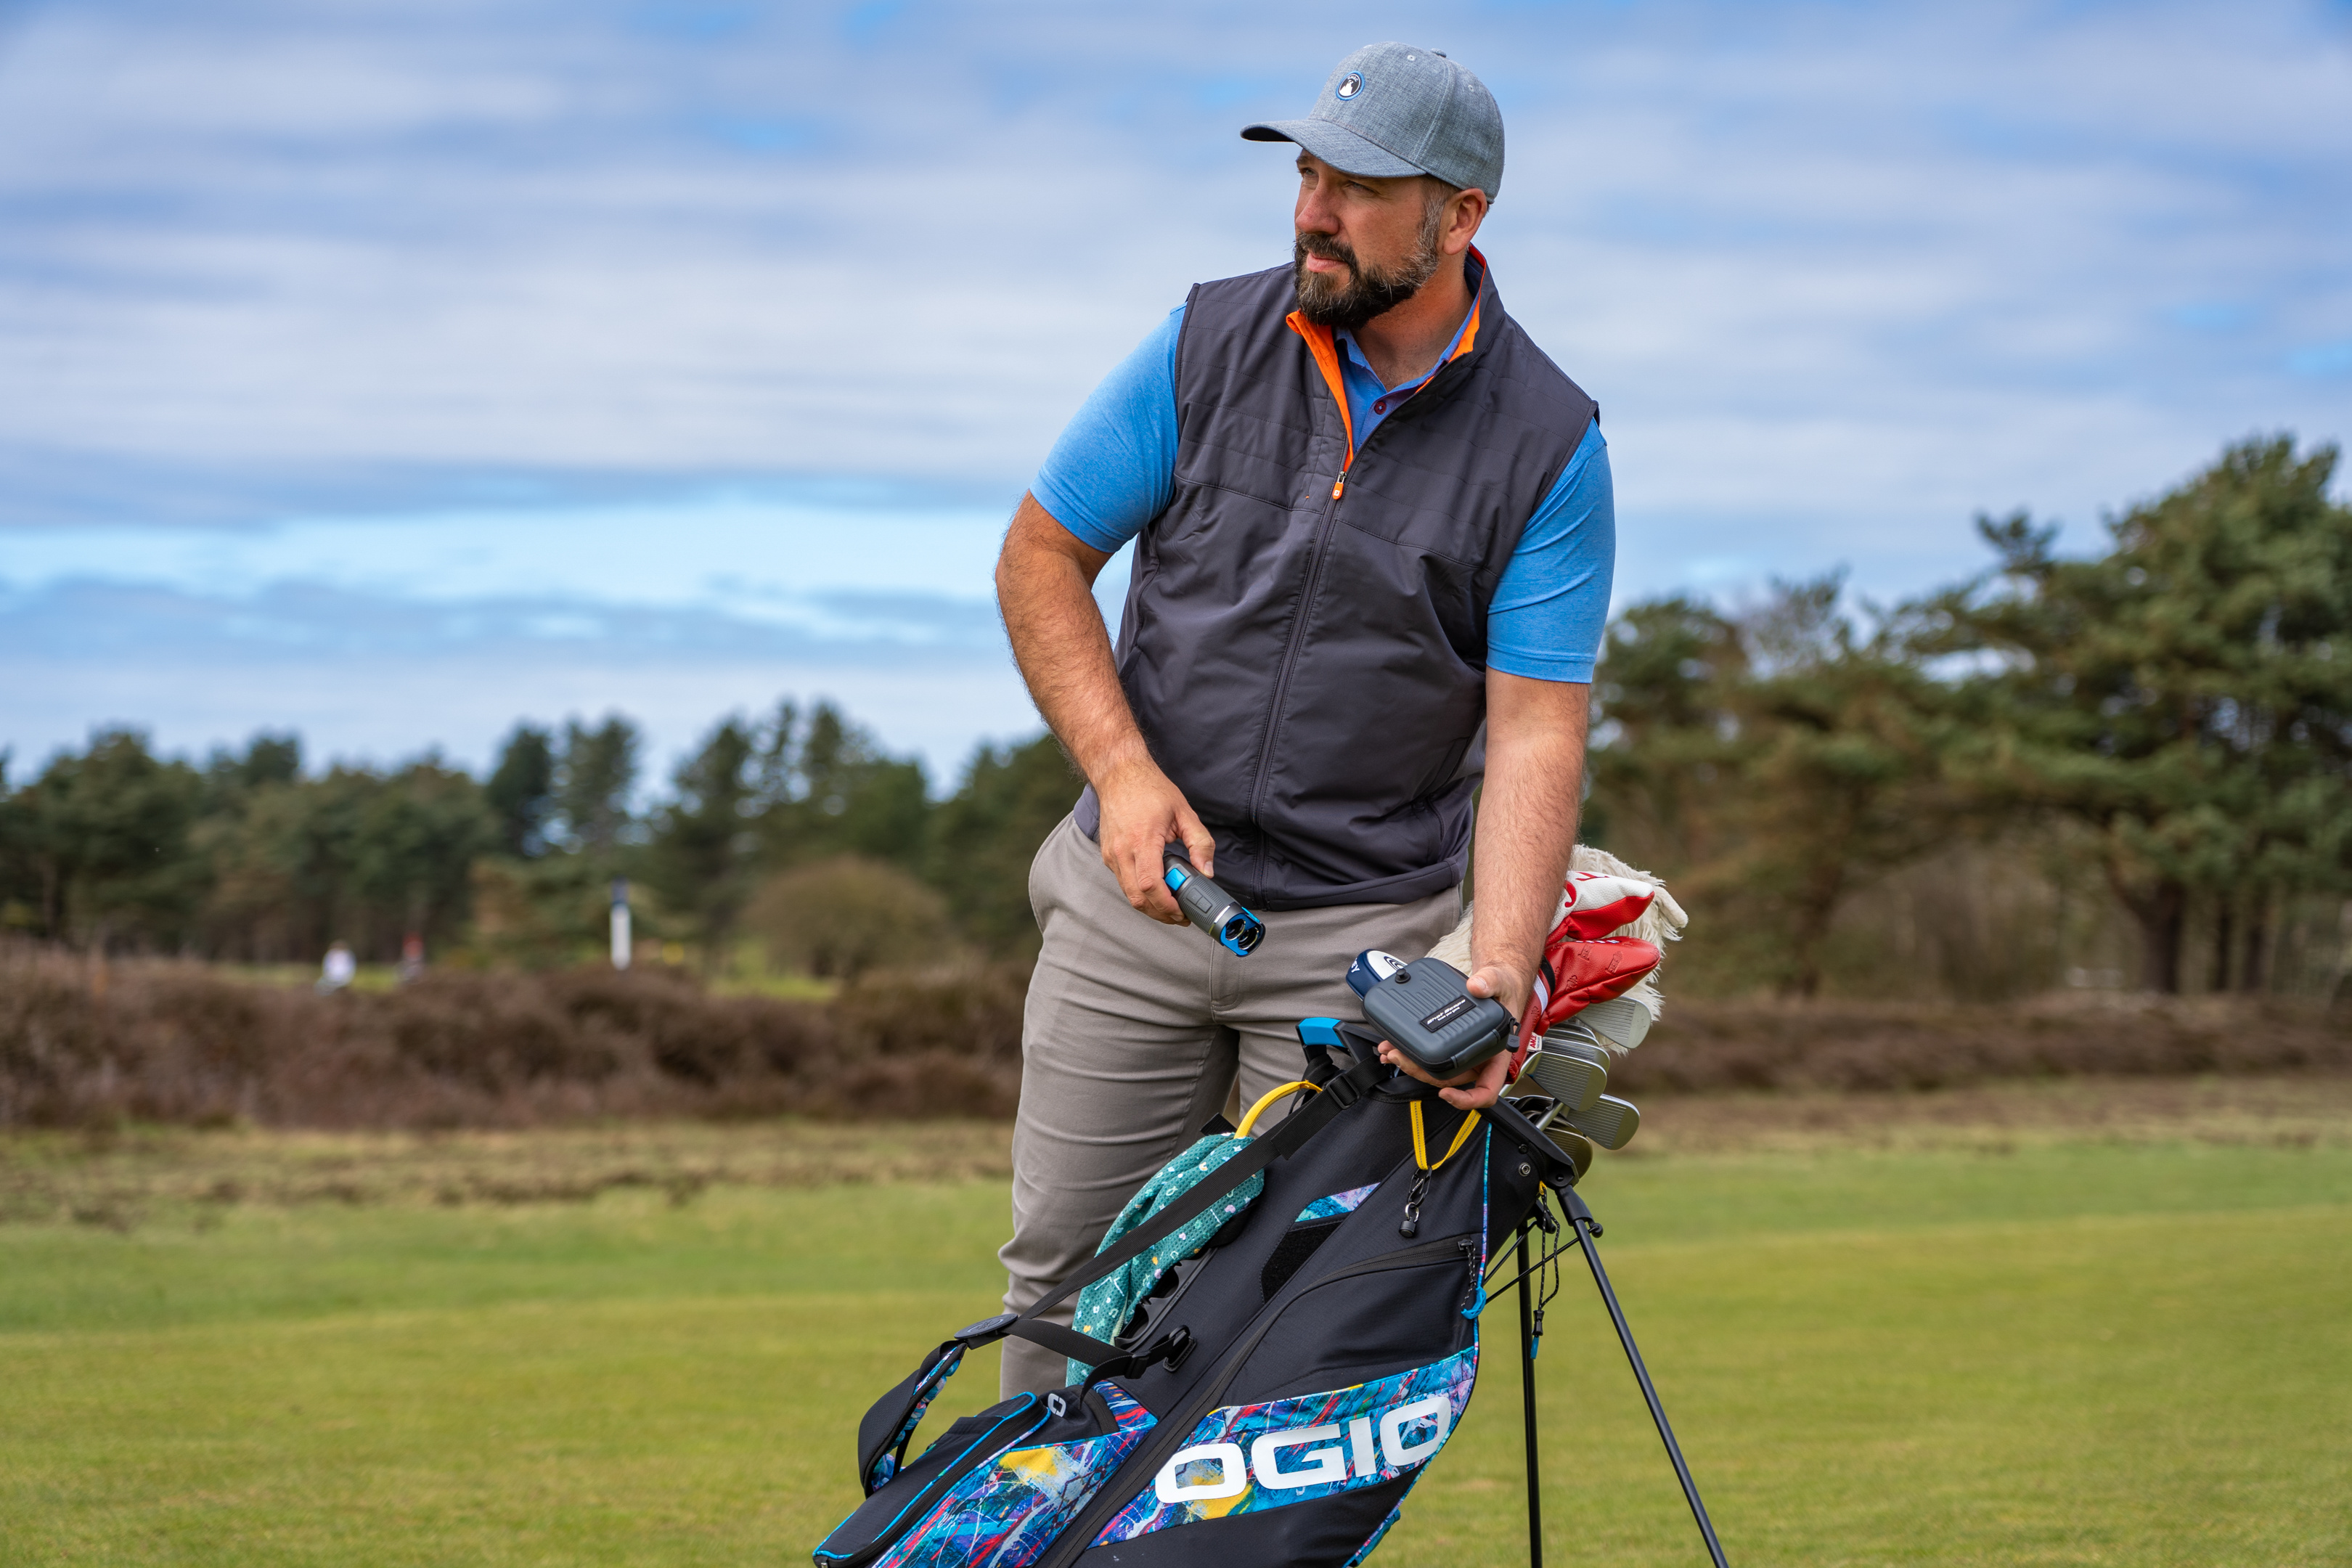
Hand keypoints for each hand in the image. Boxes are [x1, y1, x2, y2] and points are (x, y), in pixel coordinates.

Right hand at [1094, 754, 1216, 923]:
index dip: (1167, 905)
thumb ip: (1200, 842)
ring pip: (1129, 894)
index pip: (1150, 885)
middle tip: (1181, 917)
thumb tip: (1207, 872)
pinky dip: (1140, 893)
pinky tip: (1157, 890)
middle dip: (1160, 914)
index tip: (1183, 912)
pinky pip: (1123, 883)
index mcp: (1142, 839)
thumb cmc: (1150, 789)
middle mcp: (1122, 851)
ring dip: (1150, 906)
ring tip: (1171, 907)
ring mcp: (1112, 855)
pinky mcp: (1108, 856)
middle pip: (1138, 898)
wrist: (1118, 773)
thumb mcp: (1184, 812)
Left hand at [1372, 960, 1528, 1109]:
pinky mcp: (1450, 1046)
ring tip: (1391, 1051)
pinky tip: (1399, 1046)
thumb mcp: (1500, 982)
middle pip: (1450, 1081)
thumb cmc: (1504, 991)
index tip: (1446, 1093)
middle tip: (1399, 1057)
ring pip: (1437, 1071)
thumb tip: (1477, 986)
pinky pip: (1432, 1057)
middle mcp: (1479, 1060)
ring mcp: (1464, 1055)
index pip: (1487, 1090)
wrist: (1496, 984)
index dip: (1467, 1099)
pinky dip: (1414, 1054)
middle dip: (1421, 1073)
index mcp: (1497, 1055)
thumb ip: (1491, 982)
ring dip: (1413, 1065)